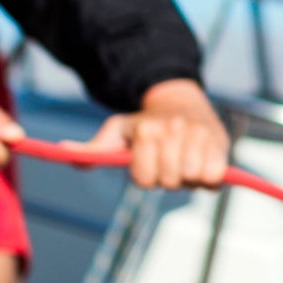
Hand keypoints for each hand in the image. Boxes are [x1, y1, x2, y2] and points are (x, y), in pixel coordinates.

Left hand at [73, 78, 227, 190]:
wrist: (182, 101)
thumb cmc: (144, 123)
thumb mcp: (117, 132)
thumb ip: (93, 149)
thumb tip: (63, 152)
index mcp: (146, 130)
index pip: (144, 179)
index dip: (145, 177)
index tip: (148, 163)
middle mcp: (172, 130)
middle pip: (168, 181)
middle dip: (167, 178)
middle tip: (168, 162)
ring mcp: (198, 135)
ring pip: (191, 179)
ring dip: (188, 178)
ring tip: (184, 161)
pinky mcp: (220, 143)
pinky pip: (214, 177)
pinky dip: (209, 178)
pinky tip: (202, 164)